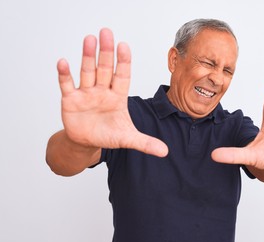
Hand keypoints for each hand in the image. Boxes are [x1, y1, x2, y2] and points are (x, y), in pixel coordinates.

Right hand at [57, 28, 167, 156]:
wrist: (87, 142)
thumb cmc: (108, 135)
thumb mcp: (127, 139)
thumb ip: (145, 143)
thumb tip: (165, 152)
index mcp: (117, 97)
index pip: (122, 76)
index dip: (123, 62)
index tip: (124, 46)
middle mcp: (102, 91)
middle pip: (104, 69)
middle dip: (106, 52)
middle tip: (106, 33)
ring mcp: (86, 94)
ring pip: (87, 72)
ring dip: (87, 57)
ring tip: (89, 39)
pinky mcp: (71, 100)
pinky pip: (67, 85)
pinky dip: (64, 74)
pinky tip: (63, 62)